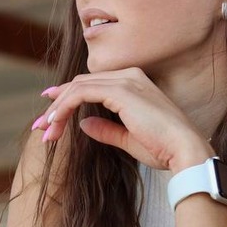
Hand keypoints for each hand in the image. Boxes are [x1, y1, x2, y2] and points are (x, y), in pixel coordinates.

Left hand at [32, 67, 212, 171]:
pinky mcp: (121, 91)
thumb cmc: (164, 148)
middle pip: (81, 83)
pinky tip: (55, 123)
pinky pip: (82, 93)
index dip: (67, 96)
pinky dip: (65, 106)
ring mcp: (126, 81)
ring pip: (77, 86)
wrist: (185, 151)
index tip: (50, 112)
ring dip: (57, 109)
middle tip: (41, 126)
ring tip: (45, 130)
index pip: (92, 84)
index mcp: (135, 83)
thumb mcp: (128, 139)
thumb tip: (83, 124)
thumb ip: (106, 129)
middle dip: (57, 105)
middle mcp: (129, 76)